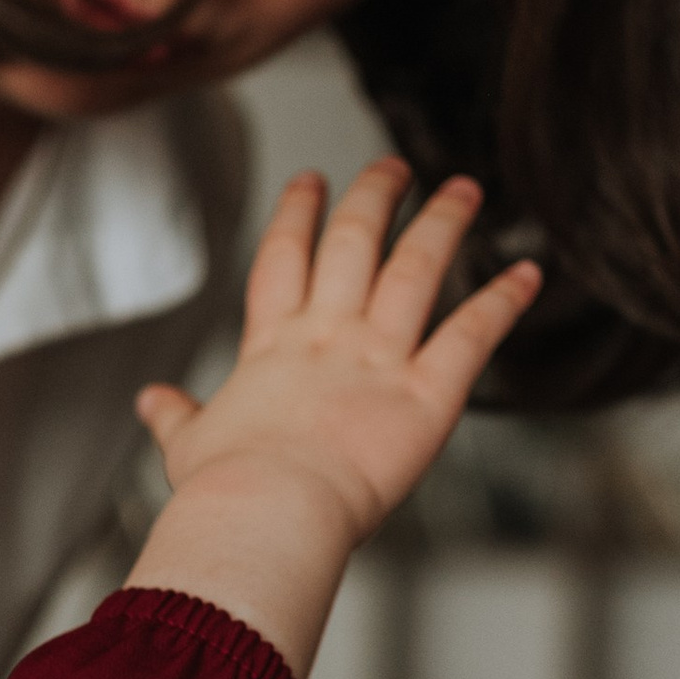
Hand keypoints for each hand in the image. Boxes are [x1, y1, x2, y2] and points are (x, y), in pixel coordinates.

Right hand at [128, 163, 538, 677]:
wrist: (267, 512)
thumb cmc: (226, 491)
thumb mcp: (188, 446)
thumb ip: (175, 416)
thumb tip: (150, 402)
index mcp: (272, 347)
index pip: (284, 259)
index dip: (298, 214)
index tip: (310, 180)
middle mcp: (328, 337)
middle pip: (355, 243)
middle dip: (375, 196)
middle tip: (393, 166)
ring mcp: (379, 359)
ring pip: (417, 269)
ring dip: (444, 223)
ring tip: (464, 188)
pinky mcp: (427, 394)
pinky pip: (473, 334)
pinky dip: (504, 300)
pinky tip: (529, 271)